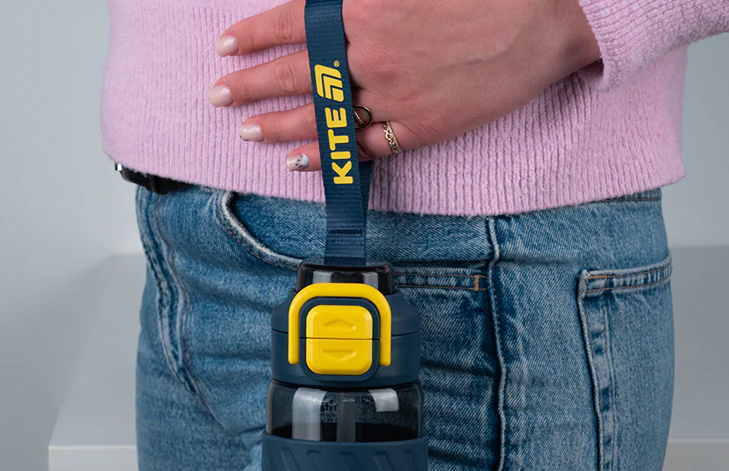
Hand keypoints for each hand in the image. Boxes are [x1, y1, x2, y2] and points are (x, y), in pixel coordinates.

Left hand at [209, 0, 599, 171]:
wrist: (548, 14)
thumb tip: (325, 2)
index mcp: (365, 2)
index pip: (292, 20)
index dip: (254, 33)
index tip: (226, 45)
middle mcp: (369, 50)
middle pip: (295, 71)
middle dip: (249, 84)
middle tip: (217, 95)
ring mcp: (391, 94)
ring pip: (321, 115)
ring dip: (277, 125)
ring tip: (246, 131)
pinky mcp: (417, 127)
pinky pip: (360, 147)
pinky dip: (327, 155)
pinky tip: (299, 160)